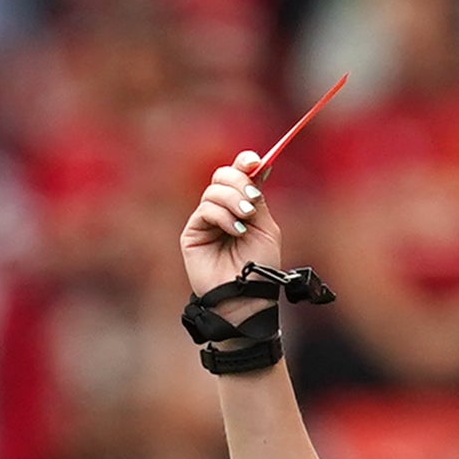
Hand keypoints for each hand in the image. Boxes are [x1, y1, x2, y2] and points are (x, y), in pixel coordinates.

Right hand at [181, 149, 286, 293]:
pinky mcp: (192, 233)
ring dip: (234, 200)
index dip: (244, 162)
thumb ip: (258, 199)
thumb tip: (258, 168)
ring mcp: (206, 221)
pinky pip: (205, 210)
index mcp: (241, 205)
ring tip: (245, 219)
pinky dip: (222, 215)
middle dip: (239, 181)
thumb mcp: (266, 228)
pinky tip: (235, 230)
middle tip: (252, 199)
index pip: (238, 173)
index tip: (256, 162)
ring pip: (214, 191)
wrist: (246, 296)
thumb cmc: (260, 268)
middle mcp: (222, 210)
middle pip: (222, 175)